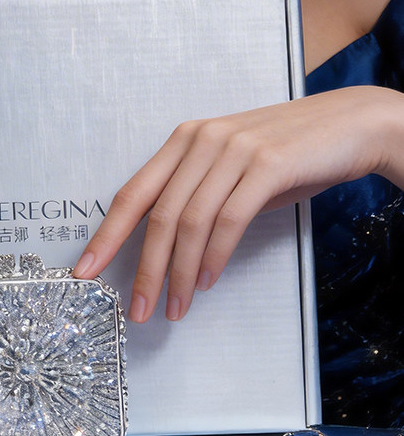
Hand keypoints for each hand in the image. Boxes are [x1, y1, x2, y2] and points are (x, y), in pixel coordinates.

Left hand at [74, 87, 399, 321]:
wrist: (351, 126)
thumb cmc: (290, 152)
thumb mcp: (232, 169)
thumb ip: (197, 195)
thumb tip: (163, 247)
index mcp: (185, 141)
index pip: (133, 193)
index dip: (106, 235)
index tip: (85, 270)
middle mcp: (202, 140)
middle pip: (157, 215)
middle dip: (143, 269)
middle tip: (137, 309)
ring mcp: (234, 149)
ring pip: (190, 222)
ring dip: (178, 273)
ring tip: (175, 306)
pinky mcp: (267, 164)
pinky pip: (229, 220)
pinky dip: (213, 256)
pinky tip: (205, 280)